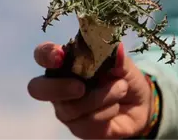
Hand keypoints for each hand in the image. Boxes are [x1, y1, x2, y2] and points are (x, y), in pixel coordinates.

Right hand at [27, 41, 155, 139]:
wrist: (139, 104)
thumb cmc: (123, 77)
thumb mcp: (122, 62)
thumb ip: (115, 56)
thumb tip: (115, 49)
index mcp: (65, 63)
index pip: (43, 55)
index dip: (46, 55)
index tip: (59, 55)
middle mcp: (59, 86)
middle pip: (38, 89)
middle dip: (58, 88)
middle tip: (80, 87)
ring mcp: (66, 109)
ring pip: (71, 108)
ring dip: (101, 97)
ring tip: (121, 88)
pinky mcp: (78, 128)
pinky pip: (88, 122)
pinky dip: (107, 111)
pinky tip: (116, 106)